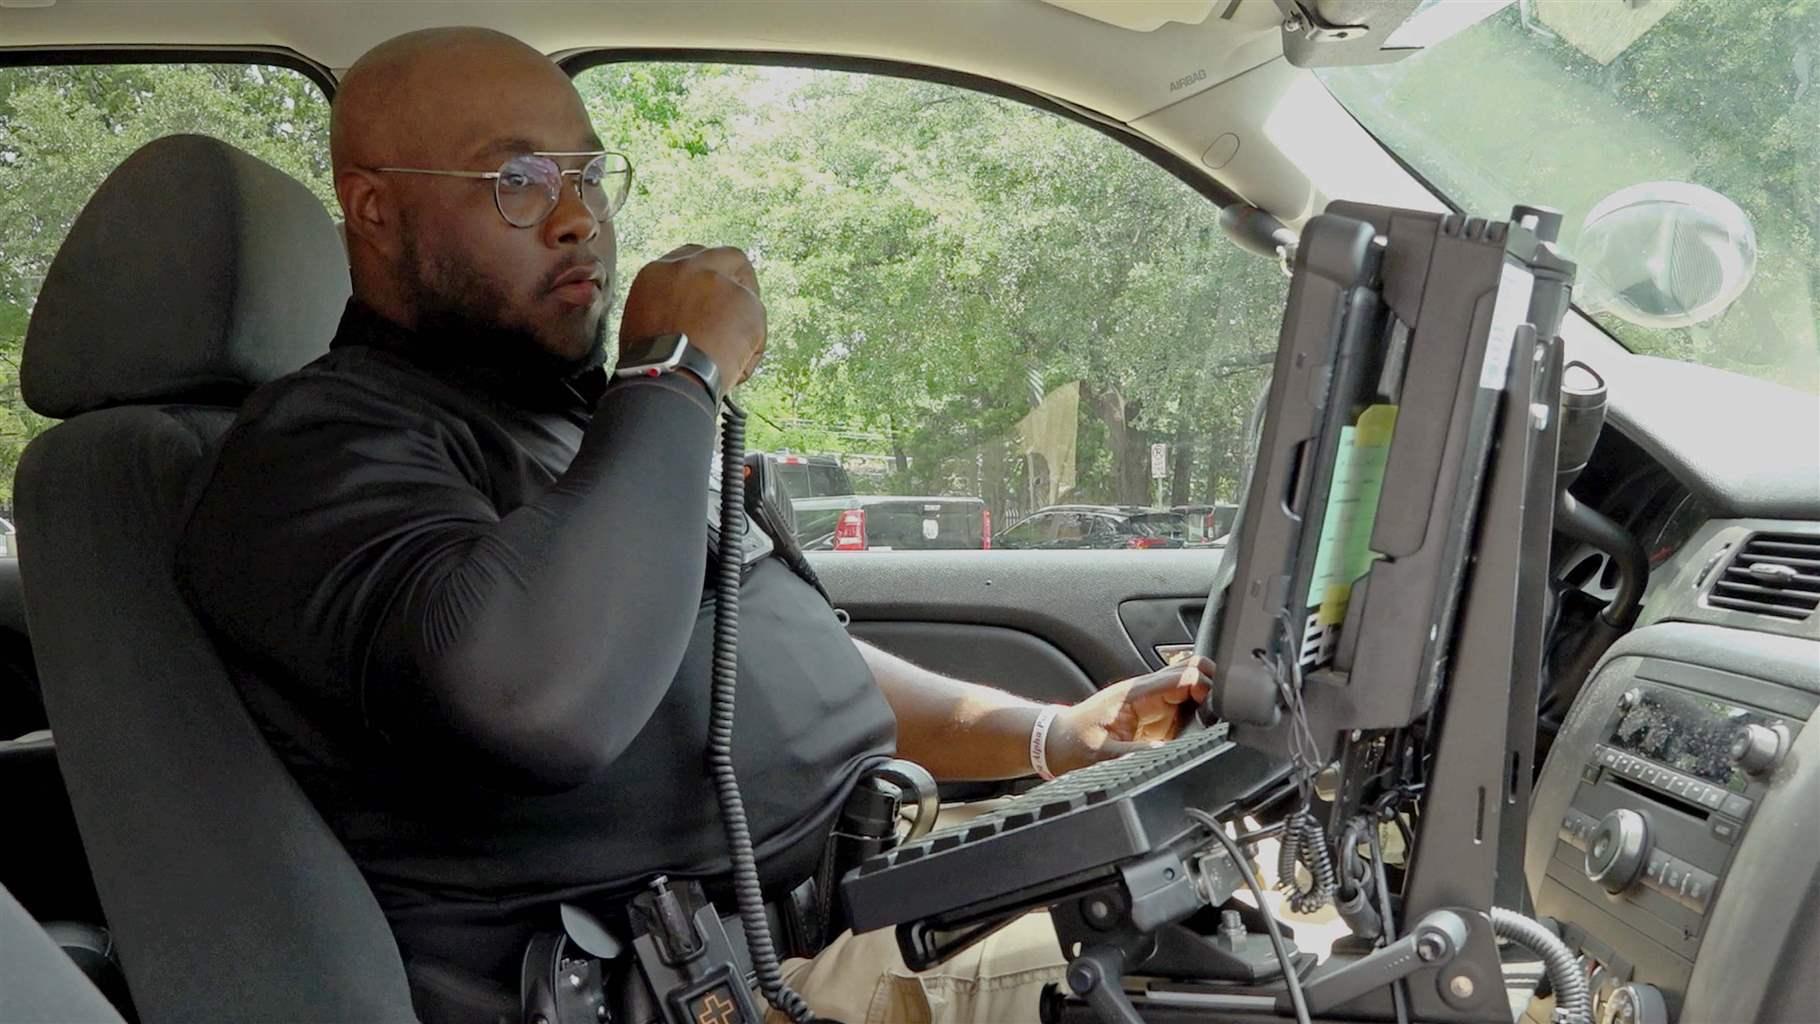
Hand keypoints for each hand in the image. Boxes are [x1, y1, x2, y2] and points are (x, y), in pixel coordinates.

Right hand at [619, 244, 766, 388]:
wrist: (665, 375)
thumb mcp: (642, 324)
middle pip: (728, 257)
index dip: (708, 276)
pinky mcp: (746, 301)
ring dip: (743, 322)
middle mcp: (689, 268)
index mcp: (658, 272)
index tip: (714, 294)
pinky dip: (752, 349)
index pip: (690, 258)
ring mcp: (719, 281)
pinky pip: (758, 325)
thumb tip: (682, 318)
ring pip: (746, 294)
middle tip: (738, 309)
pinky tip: (737, 369)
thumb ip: (665, 306)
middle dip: (738, 279)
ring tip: (731, 355)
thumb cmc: (650, 363)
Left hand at [1043, 656, 1212, 776]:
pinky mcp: (1157, 722)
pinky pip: (1187, 710)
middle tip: (1221, 714)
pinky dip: (1201, 716)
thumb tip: (1168, 752)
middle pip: (1192, 673)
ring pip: (1194, 689)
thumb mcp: (1101, 754)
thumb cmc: (1072, 743)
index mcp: (1136, 693)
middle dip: (1213, 687)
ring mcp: (1155, 707)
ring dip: (1208, 701)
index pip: (1180, 675)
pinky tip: (1206, 730)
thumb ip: (1134, 753)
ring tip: (1217, 724)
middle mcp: (1149, 695)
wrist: (1055, 743)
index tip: (1213, 708)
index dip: (1203, 685)